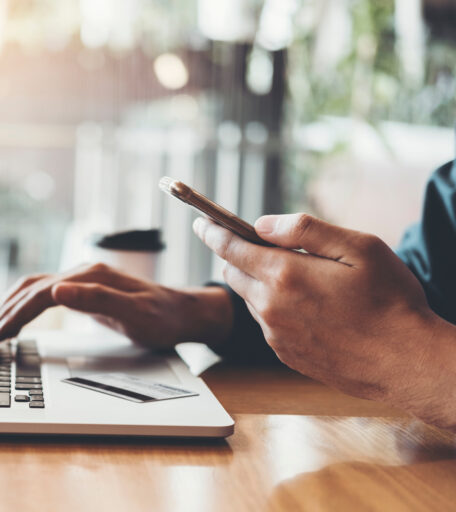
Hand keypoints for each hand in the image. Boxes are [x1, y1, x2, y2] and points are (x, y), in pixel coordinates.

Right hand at [0, 263, 233, 351]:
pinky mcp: (83, 289)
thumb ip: (97, 299)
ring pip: (32, 289)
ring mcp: (81, 279)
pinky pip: (43, 294)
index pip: (38, 296)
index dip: (12, 318)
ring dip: (8, 308)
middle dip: (2, 316)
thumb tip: (56, 291)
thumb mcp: (136, 313)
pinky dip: (22, 305)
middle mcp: (81, 273)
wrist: (184, 312)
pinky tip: (15, 318)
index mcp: (88, 277)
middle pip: (29, 291)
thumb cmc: (163, 317)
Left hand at [194, 213, 455, 429]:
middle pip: (234, 274)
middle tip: (262, 247)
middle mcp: (270, 307)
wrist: (406, 362)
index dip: (213, 232)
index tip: (201, 223)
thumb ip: (305, 229)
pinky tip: (310, 308)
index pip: (230, 248)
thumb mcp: (358, 247)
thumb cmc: (390, 300)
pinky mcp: (285, 354)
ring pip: (251, 299)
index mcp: (284, 275)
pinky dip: (275, 309)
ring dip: (260, 284)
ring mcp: (275, 335)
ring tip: (300, 279)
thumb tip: (261, 224)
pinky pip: (267, 324)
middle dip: (238, 256)